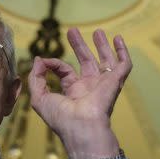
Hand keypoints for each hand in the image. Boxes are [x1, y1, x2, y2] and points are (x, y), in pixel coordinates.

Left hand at [27, 27, 131, 158]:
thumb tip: (39, 60)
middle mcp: (89, 87)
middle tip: (72, 31)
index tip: (45, 60)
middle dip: (80, 46)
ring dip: (102, 46)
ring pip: (106, 61)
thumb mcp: (39, 98)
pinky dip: (123, 52)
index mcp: (72, 91)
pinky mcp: (115, 81)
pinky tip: (118, 39)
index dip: (54, 63)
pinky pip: (124, 65)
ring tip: (99, 31)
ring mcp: (103, 84)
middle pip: (86, 61)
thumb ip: (36, 78)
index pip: (65, 70)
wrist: (82, 127)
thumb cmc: (60, 117)